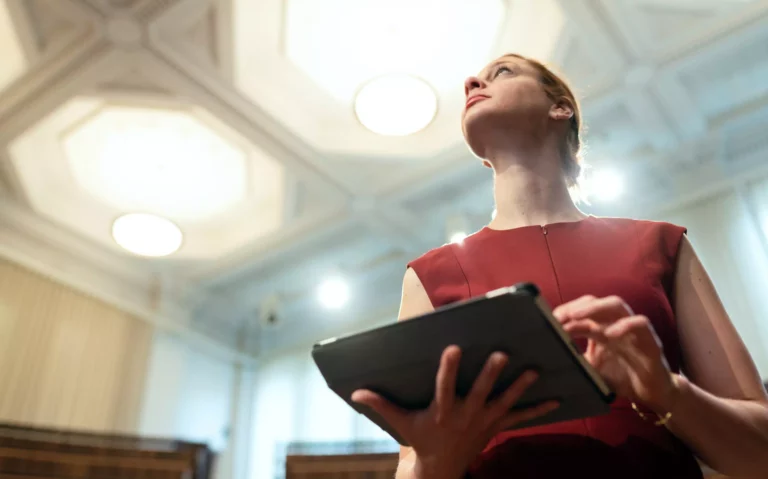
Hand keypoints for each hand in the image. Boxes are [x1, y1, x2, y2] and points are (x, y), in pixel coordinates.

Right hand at [351, 346, 558, 478]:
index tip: (452, 348)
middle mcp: (466, 415)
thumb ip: (381, 404)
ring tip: (534, 371)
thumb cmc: (421, 438)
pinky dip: (538, 410)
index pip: (444, 386)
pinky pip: (520, 418)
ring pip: (505, 402)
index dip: (448, 368)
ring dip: (520, 387)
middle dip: (491, 374)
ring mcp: (485, 421)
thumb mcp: (401, 422)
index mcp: (442, 410)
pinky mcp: (497, 426)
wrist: (442, 467)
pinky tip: (556, 398)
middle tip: (502, 354)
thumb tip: (356, 392)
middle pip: (481, 391)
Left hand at [553, 295, 679, 412]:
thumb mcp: (591, 369)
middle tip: (558, 316)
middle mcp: (615, 324)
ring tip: (576, 316)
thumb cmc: (621, 378)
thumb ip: (575, 361)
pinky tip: (610, 334)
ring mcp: (632, 329)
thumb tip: (549, 359)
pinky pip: (641, 323)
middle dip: (576, 306)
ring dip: (595, 308)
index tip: (547, 321)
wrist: (652, 394)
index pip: (581, 310)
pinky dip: (625, 325)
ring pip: (617, 305)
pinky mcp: (650, 340)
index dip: (565, 313)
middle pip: (596, 302)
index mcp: (600, 328)